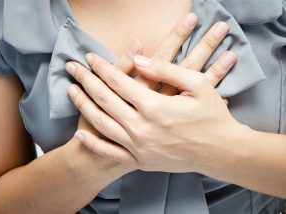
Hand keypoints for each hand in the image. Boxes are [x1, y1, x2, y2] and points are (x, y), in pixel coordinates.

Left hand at [71, 13, 198, 152]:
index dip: (102, 67)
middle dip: (86, 80)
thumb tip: (137, 58)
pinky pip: (111, 152)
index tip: (90, 57)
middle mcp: (142, 128)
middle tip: (72, 68)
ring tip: (71, 90)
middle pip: (105, 99)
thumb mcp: (198, 84)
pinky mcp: (141, 161)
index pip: (118, 81)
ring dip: (84, 105)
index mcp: (155, 107)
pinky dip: (94, 143)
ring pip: (102, 123)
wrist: (221, 152)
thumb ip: (165, 70)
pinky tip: (80, 134)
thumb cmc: (212, 116)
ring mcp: (139, 147)